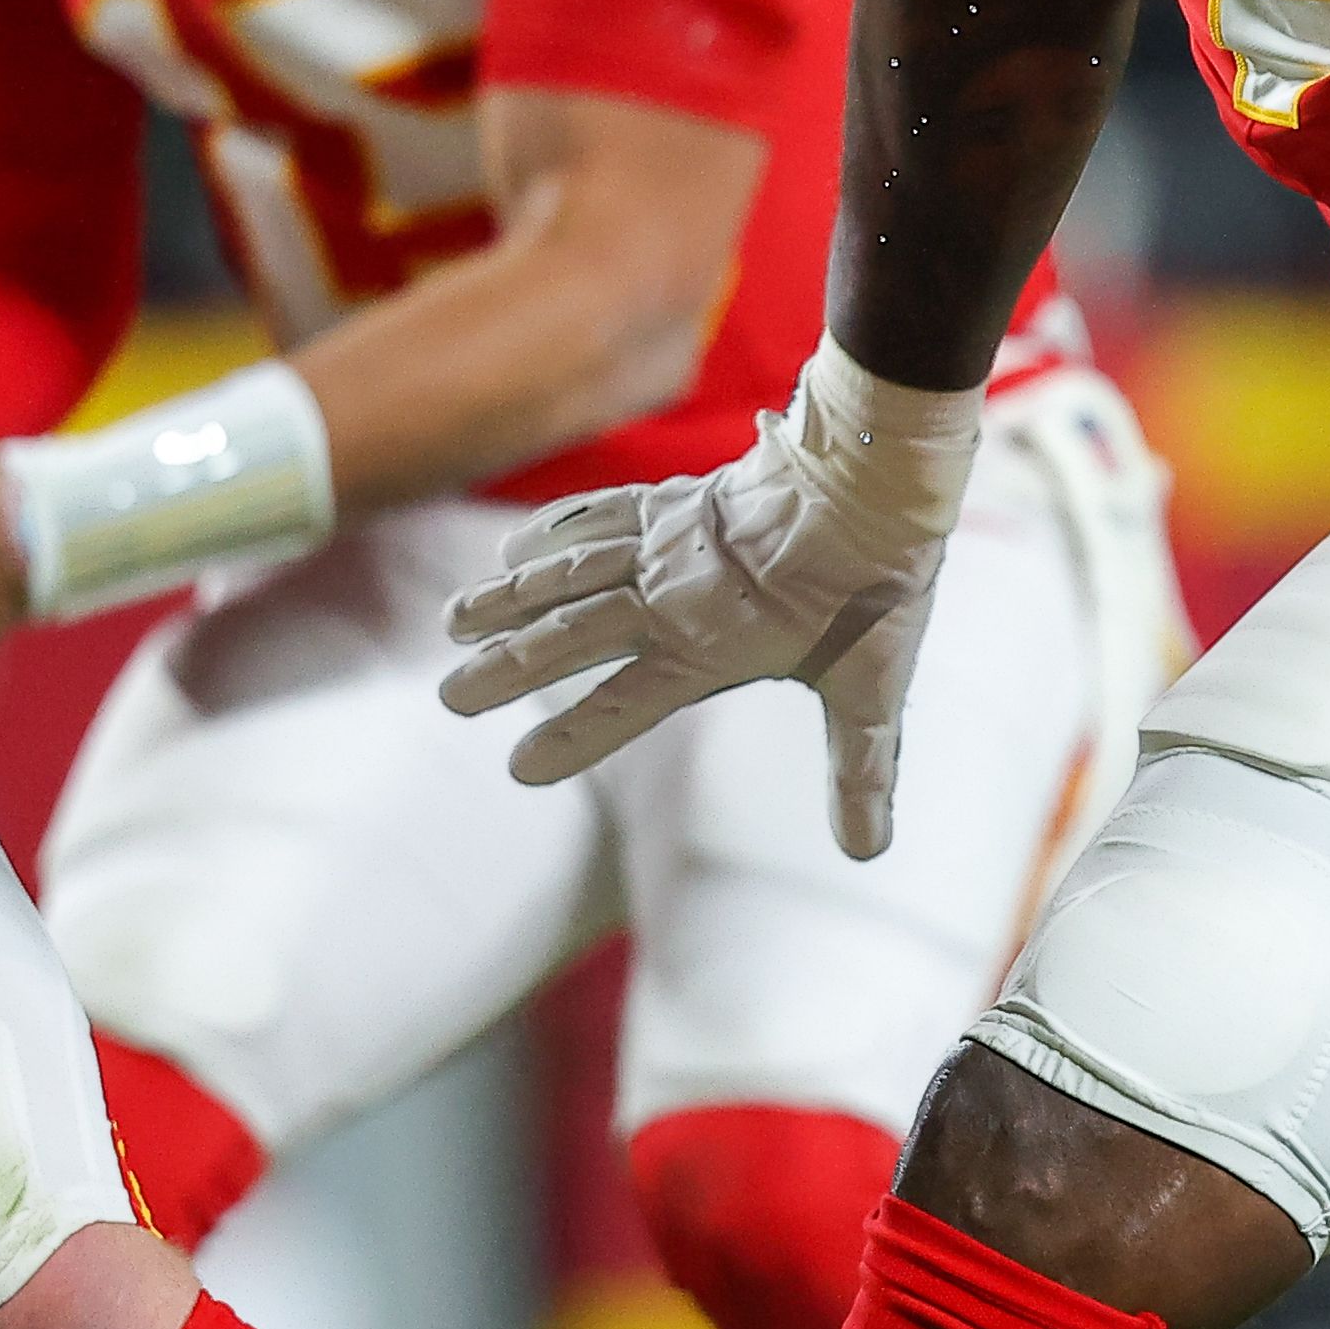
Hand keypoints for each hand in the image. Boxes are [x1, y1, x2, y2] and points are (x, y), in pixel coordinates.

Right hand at [437, 346, 980, 829]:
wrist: (878, 476)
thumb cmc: (876, 586)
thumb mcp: (872, 686)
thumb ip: (860, 769)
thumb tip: (868, 852)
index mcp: (710, 646)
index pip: (626, 702)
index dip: (575, 735)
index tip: (520, 768)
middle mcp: (673, 595)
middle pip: (573, 635)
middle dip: (510, 668)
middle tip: (451, 696)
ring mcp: (669, 542)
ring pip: (570, 573)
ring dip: (510, 598)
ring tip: (454, 620)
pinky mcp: (677, 502)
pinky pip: (601, 516)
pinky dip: (553, 531)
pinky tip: (513, 550)